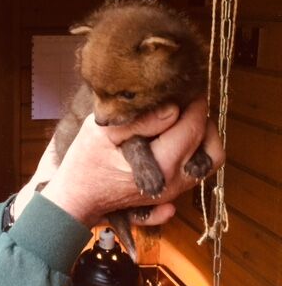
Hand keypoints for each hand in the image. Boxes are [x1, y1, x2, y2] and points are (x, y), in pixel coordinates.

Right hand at [22, 97, 223, 226]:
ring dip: (201, 137)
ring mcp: (173, 192)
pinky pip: (195, 175)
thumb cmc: (84, 163)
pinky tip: (178, 144)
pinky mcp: (168, 195)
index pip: (193, 128)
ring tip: (181, 119)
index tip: (187, 87)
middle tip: (187, 103)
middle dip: (203, 120)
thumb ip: (139, 122)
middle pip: (211, 147)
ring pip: (208, 163)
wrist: (75, 199)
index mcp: (161, 165)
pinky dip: (195, 156)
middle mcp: (174, 182)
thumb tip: (172, 109)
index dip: (195, 103)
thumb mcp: (103, 134)